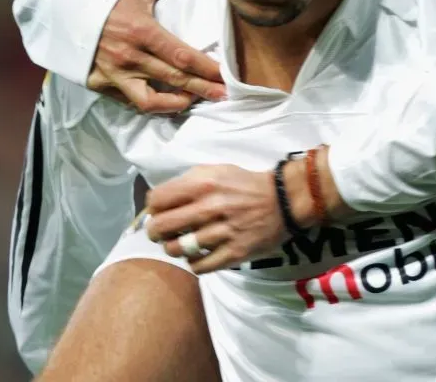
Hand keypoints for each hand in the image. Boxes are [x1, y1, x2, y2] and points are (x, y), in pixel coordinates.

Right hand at [87, 0, 225, 112]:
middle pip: (174, 79)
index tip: (224, 74)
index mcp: (143, 32)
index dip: (206, 68)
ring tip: (194, 100)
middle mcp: (130, 57)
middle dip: (202, 88)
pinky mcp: (101, 85)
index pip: (182, 55)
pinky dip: (149, 104)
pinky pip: (129, 101)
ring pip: (150, 100)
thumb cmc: (106, 0)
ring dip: (176, 103)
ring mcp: (115, 75)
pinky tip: (165, 101)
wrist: (64, 13)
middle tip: (223, 94)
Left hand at [146, 165, 285, 271]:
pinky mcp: (233, 253)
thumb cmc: (244, 185)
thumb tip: (160, 198)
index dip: (153, 207)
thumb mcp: (216, 170)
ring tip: (179, 244)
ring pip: (177, 249)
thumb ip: (188, 181)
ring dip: (173, 248)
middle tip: (160, 233)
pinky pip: (199, 266)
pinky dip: (193, 263)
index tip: (158, 211)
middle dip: (155, 232)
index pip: (157, 199)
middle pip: (161, 227)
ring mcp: (222, 232)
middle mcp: (210, 207)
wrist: (282, 201)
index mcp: (204, 184)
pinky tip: (197, 255)